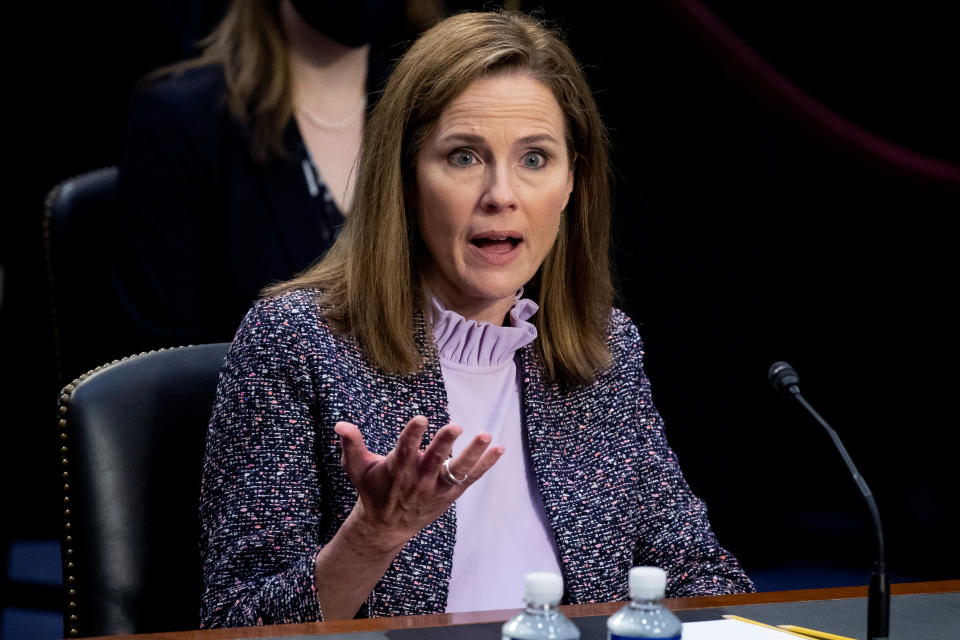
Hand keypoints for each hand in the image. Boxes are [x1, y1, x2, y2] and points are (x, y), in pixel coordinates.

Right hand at [335, 416, 502, 552]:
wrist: (385, 528)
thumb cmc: (372, 490)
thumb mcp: (356, 469)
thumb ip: (351, 445)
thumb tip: (340, 424)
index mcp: (397, 468)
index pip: (405, 449)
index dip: (412, 434)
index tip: (420, 418)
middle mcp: (419, 479)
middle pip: (435, 460)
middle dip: (445, 443)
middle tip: (456, 426)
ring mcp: (437, 488)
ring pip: (457, 470)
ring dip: (473, 454)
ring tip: (486, 435)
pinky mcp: (450, 494)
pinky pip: (471, 478)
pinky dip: (486, 465)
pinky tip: (499, 449)